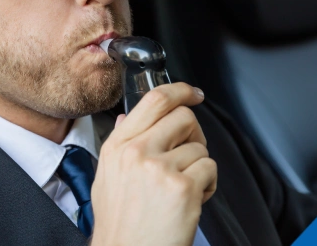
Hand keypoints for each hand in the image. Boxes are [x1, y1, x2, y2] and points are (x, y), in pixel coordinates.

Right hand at [90, 83, 216, 245]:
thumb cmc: (120, 225)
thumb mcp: (106, 179)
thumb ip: (120, 145)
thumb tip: (128, 118)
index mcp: (118, 147)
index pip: (154, 100)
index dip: (180, 91)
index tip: (193, 94)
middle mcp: (137, 153)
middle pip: (183, 117)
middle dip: (194, 134)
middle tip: (189, 156)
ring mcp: (160, 169)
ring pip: (200, 147)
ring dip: (200, 167)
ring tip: (184, 189)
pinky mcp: (182, 188)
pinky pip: (210, 168)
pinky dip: (208, 185)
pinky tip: (192, 200)